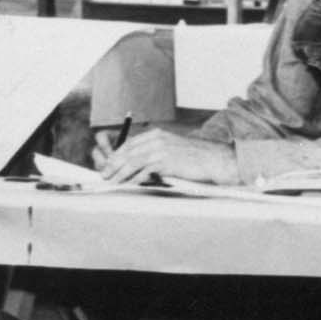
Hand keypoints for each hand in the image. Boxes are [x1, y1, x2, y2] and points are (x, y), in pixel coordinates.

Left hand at [98, 127, 240, 185]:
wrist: (215, 159)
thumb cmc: (196, 158)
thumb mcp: (174, 150)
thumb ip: (157, 153)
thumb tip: (142, 166)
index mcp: (158, 135)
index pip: (130, 143)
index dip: (118, 154)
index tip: (110, 164)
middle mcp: (157, 139)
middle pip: (128, 151)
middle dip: (114, 164)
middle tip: (105, 175)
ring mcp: (161, 149)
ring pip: (133, 161)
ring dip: (119, 173)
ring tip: (112, 181)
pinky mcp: (166, 160)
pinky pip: (144, 170)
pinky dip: (134, 178)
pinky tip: (128, 184)